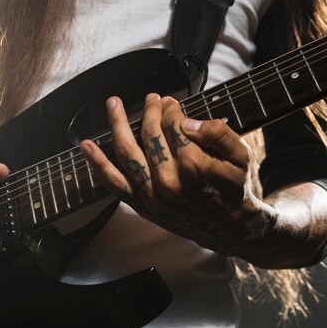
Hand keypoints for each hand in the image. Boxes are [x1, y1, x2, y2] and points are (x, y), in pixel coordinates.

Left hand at [80, 94, 277, 256]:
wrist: (230, 229)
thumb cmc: (234, 187)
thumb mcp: (241, 155)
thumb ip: (218, 133)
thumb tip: (186, 121)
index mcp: (194, 167)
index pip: (173, 125)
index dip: (171, 108)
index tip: (171, 101)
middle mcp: (168, 181)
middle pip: (150, 134)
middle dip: (150, 111)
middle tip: (152, 98)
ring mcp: (152, 195)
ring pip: (127, 152)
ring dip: (117, 124)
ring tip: (113, 104)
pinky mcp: (142, 205)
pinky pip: (114, 184)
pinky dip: (98, 164)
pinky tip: (85, 146)